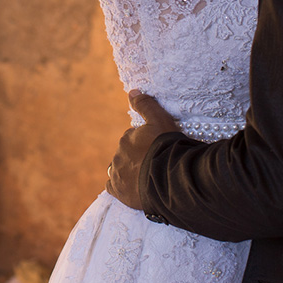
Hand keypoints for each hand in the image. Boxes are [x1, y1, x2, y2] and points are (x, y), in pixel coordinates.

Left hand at [105, 90, 180, 210]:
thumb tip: (132, 91)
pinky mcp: (119, 191)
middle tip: (155, 163)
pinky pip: (112, 187)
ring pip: (119, 169)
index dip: (147, 144)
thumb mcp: (160, 119)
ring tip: (145, 176)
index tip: (157, 148)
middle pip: (127, 154)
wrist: (170, 176)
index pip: (134, 139)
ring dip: (129, 171)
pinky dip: (120, 186)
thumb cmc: (167, 146)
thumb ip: (145, 104)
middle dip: (138, 157)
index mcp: (127, 138)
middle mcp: (118, 155)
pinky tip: (131, 187)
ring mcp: (118, 174)